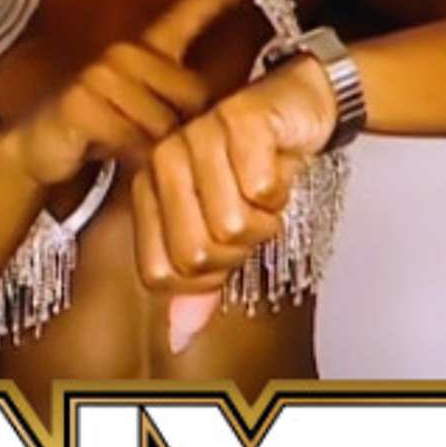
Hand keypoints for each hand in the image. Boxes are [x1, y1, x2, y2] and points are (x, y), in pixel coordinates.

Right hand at [10, 0, 242, 187]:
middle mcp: (124, 54)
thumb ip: (177, 102)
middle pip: (191, 96)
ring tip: (122, 143)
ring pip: (163, 124)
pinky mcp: (83, 101)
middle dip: (180, 128)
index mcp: (142, 51)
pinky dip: (128, 156)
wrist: (39, 147)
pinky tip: (105, 149)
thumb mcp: (144, 112)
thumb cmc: (98, 130)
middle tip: (145, 136)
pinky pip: (133, 138)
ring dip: (150, 148)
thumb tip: (215, 111)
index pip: (183, 17)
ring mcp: (102, 75)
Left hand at [131, 55, 338, 350]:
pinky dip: (282, 186)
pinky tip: (278, 160)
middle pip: (195, 253)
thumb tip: (179, 337)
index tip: (229, 246)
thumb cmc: (256, 166)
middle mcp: (163, 160)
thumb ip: (201, 283)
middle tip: (254, 211)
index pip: (163, 274)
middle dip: (241, 246)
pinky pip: (262, 189)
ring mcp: (196, 136)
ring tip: (265, 183)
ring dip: (266, 214)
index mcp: (149, 189)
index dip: (206, 276)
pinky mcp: (235, 119)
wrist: (296, 108)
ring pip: (231, 224)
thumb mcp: (227, 230)